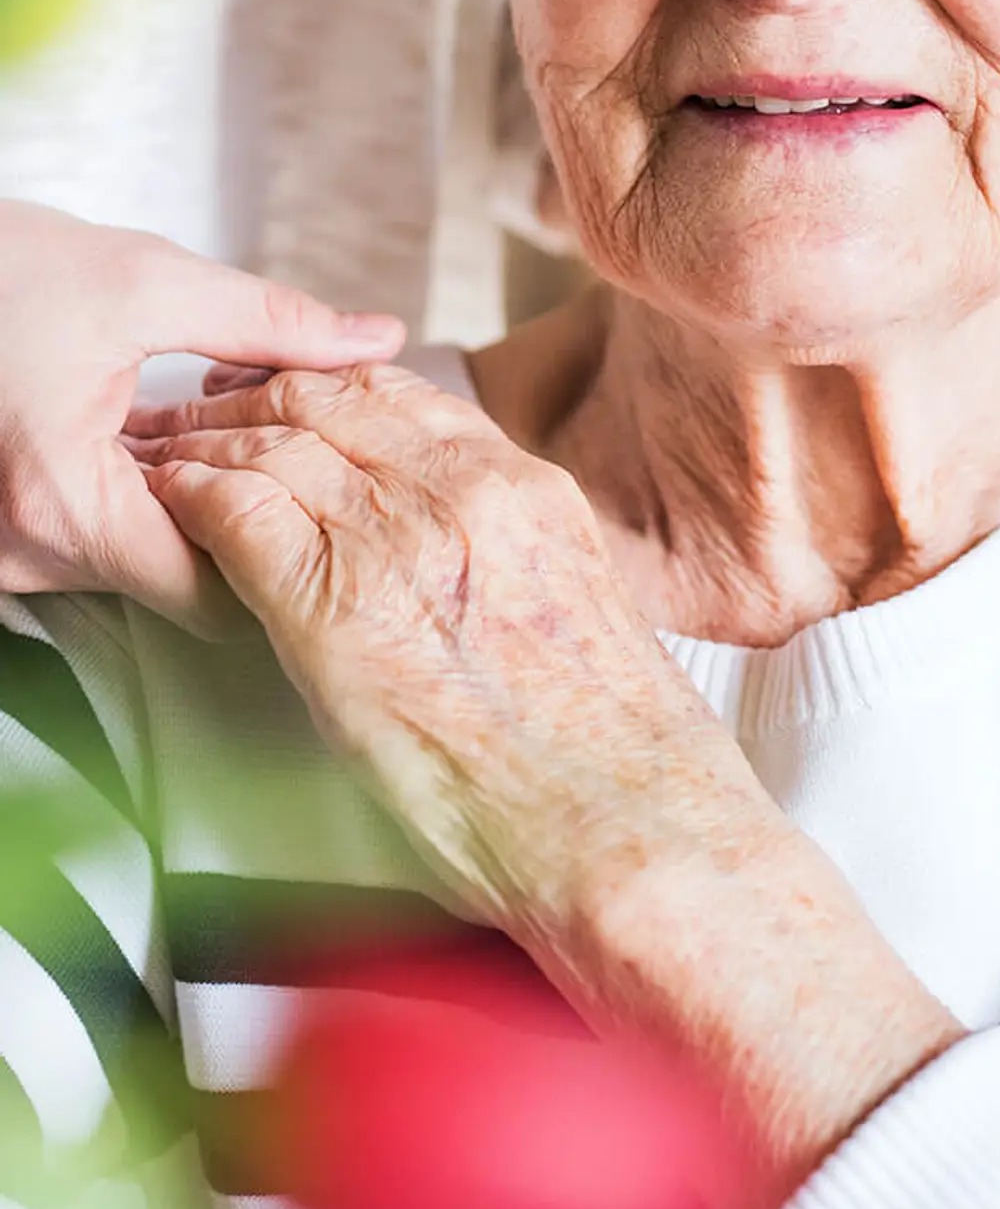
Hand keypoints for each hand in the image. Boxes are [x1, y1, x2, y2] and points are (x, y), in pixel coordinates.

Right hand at [0, 202, 403, 624]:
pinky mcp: (7, 530)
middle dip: (244, 518)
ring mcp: (7, 552)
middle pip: (181, 582)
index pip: (212, 594)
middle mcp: (24, 555)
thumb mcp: (142, 282)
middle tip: (297, 451)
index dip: (281, 547)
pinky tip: (163, 431)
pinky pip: (99, 535)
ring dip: (192, 502)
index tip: (326, 495)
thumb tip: (376, 339)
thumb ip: (270, 321)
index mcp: (62, 508)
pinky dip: (142, 492)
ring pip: (141, 560)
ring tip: (226, 428)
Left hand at [125, 363, 962, 1208]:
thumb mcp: (578, 609)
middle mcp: (467, 491)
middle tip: (203, 407)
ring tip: (165, 447)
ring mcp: (404, 542)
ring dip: (208, 438)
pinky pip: (242, 513)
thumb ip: (512, 559)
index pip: (402, 395)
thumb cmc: (613, 758)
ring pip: (277, 442)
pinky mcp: (339, 609)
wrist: (624, 823)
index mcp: (527, 489)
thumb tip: (460, 569)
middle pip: (331, 399)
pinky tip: (169, 498)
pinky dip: (192, 495)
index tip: (290, 396)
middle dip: (256, 395)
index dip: (329, 384)